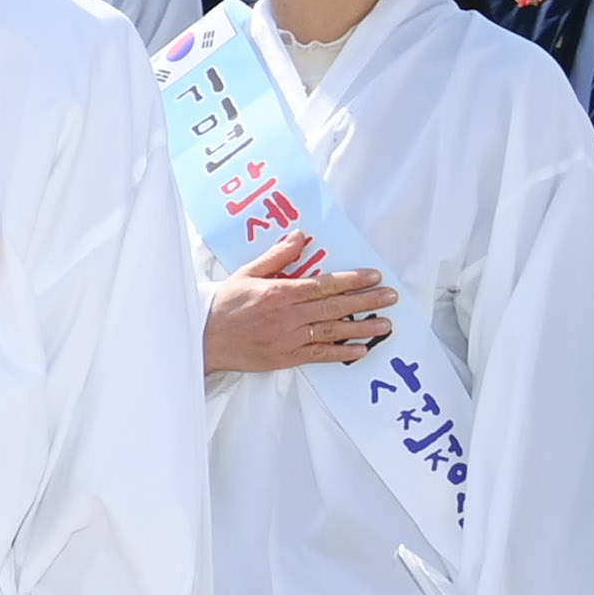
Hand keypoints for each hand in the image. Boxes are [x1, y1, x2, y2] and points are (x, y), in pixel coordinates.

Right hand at [202, 231, 393, 372]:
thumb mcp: (247, 274)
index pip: (323, 284)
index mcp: (279, 293)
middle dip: (366, 301)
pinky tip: (362, 349)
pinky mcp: (286, 357)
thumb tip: (299, 237)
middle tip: (391, 297)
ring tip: (386, 324)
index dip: (351, 280)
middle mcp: (287, 316)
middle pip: (334, 307)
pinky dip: (342, 352)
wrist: (202, 339)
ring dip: (362, 328)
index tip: (373, 276)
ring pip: (332, 331)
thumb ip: (277, 257)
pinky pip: (320, 355)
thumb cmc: (224, 306)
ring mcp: (288, 339)